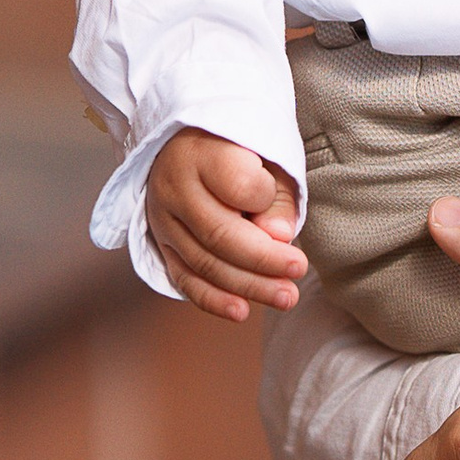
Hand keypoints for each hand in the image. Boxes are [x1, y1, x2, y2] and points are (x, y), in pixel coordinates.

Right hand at [146, 126, 300, 319]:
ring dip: (248, 285)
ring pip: (204, 262)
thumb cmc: (237, 151)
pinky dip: (213, 299)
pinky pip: (184, 279)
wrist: (187, 146)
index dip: (267, 200)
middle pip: (220, 233)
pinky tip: (242, 312)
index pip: (239, 185)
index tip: (280, 197)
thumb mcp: (265, 156)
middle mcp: (173, 187)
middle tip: (298, 269)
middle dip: (265, 259)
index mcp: (200, 153)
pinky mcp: (160, 245)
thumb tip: (279, 235)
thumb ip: (276, 194)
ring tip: (286, 296)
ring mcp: (162, 220)